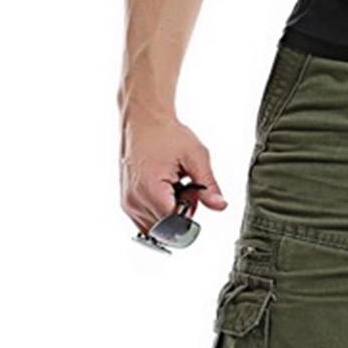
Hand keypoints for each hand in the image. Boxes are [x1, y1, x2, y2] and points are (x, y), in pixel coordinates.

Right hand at [120, 113, 227, 233]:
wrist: (143, 120)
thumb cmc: (166, 134)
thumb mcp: (196, 157)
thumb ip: (209, 185)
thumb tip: (220, 206)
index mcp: (150, 190)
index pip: (176, 222)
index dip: (190, 209)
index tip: (192, 190)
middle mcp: (134, 201)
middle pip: (168, 226)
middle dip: (182, 211)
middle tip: (184, 184)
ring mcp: (128, 204)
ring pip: (159, 226)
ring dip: (171, 212)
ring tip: (173, 185)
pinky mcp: (127, 203)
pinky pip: (149, 221)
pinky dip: (161, 210)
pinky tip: (164, 190)